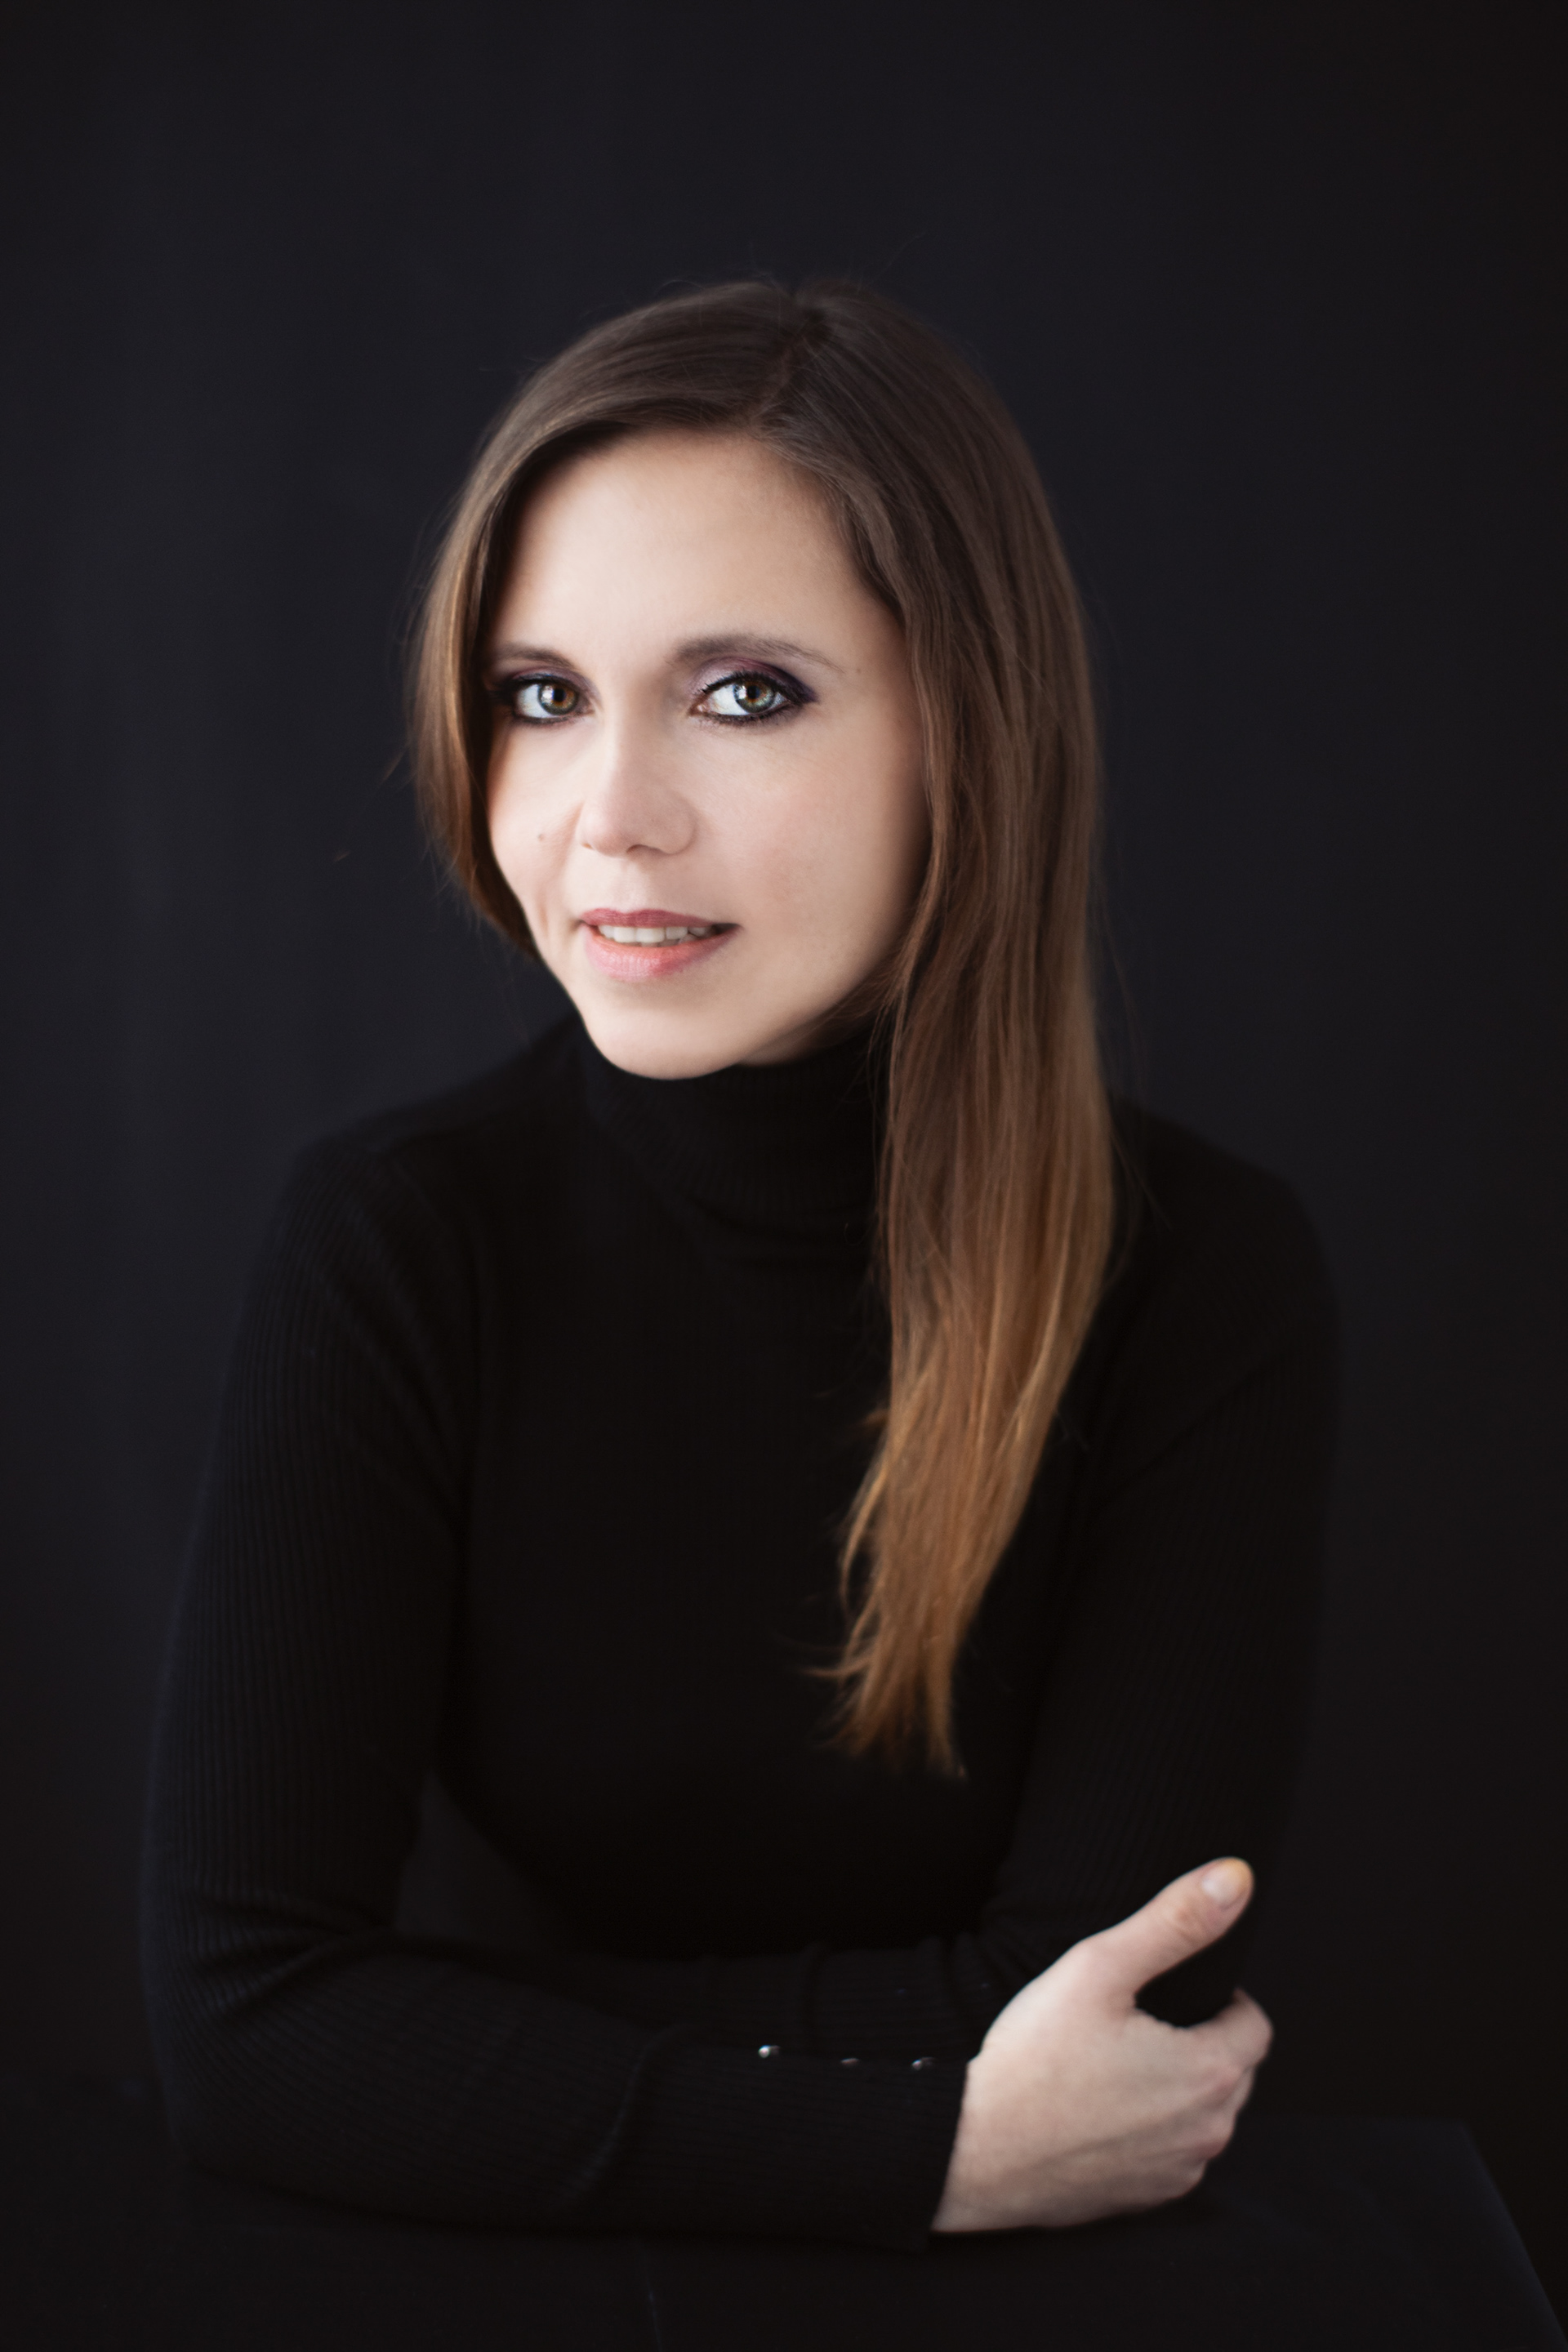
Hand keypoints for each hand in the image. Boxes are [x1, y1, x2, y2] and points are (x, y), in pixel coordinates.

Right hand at [930, 1858, 1271, 2232]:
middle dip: (1203, 2040)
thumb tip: (1234, 1878)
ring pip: (1204, 2116)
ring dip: (1180, 2086)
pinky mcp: (1143, 2200)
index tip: (1177, 1988)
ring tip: (1119, 2058)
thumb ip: (1173, 1920)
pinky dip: (1152, 2129)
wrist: (975, 2151)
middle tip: (1140, 2018)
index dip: (1224, 1998)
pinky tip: (1102, 2106)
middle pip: (1235, 2072)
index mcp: (1209, 2072)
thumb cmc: (1033, 2057)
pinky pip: (1170, 2155)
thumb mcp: (1099, 1968)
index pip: (1255, 2027)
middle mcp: (1207, 2133)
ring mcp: (1176, 2173)